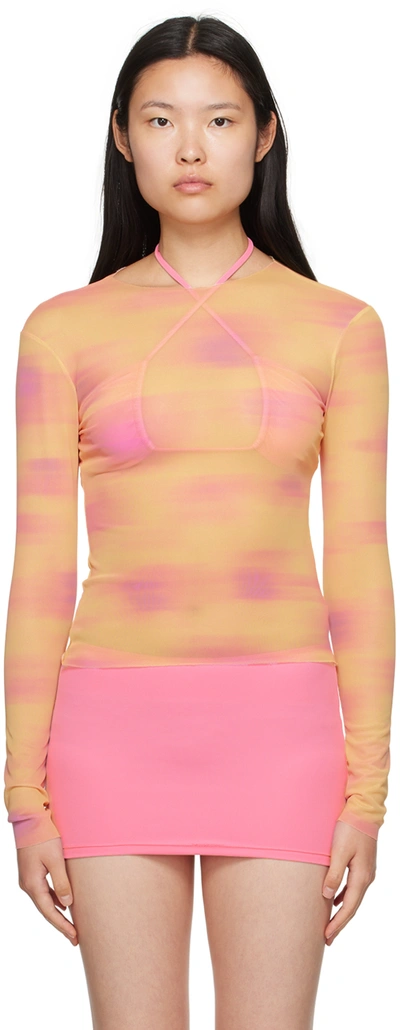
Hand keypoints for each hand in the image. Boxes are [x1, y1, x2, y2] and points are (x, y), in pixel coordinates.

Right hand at [17, 837, 78, 944]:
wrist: (29, 819)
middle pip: (45, 910)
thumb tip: (67, 904)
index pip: (49, 912)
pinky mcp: (31, 872)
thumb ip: (62, 882)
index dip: (62, 926)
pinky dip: (54, 900)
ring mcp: (28, 879)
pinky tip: (63, 903)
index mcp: (33, 884)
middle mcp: (27, 885)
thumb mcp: (56, 859)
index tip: (74, 937)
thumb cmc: (43, 836)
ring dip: (57, 913)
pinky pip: (43, 892)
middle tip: (75, 938)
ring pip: (44, 901)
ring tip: (71, 925)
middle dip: (60, 924)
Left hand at [322, 820, 376, 944]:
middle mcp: (367, 878)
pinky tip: (337, 900)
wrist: (364, 811)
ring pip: (354, 898)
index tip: (326, 936)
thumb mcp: (339, 851)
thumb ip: (334, 874)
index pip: (349, 908)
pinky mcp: (362, 865)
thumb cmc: (349, 828)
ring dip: (342, 912)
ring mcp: (366, 872)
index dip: (337, 923)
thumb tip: (328, 896)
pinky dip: (345, 898)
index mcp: (361, 877)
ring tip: (331, 924)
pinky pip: (353, 888)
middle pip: (353, 907)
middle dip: (340, 923)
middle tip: (327, 939)